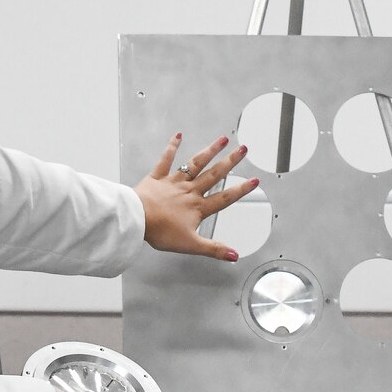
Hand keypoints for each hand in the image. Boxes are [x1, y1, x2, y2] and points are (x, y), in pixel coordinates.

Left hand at [135, 133, 257, 260]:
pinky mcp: (158, 177)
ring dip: (210, 150)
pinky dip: (172, 146)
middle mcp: (189, 191)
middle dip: (230, 162)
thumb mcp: (191, 244)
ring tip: (222, 139)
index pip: (224, 198)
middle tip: (243, 150)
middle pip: (214, 174)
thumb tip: (234, 255)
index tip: (254, 181)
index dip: (241, 190)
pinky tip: (179, 136)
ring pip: (196, 163)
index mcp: (198, 207)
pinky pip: (166, 159)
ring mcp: (174, 182)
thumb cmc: (160, 230)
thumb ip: (214, 249)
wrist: (137, 218)